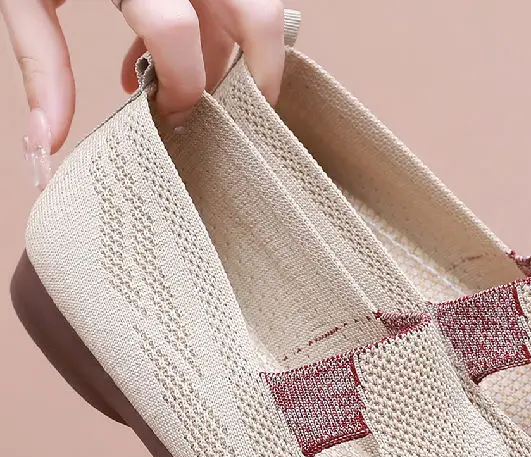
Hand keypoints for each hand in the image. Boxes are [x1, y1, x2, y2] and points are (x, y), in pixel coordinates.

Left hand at [0, 0, 286, 187]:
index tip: (169, 114)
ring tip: (200, 83)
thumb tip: (47, 140)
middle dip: (259, 74)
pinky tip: (178, 51)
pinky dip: (221, 30)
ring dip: (239, 54)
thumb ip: (43, 60)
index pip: (178, 35)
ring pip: (256, 8)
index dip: (180, 86)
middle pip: (256, 15)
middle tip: (238, 116)